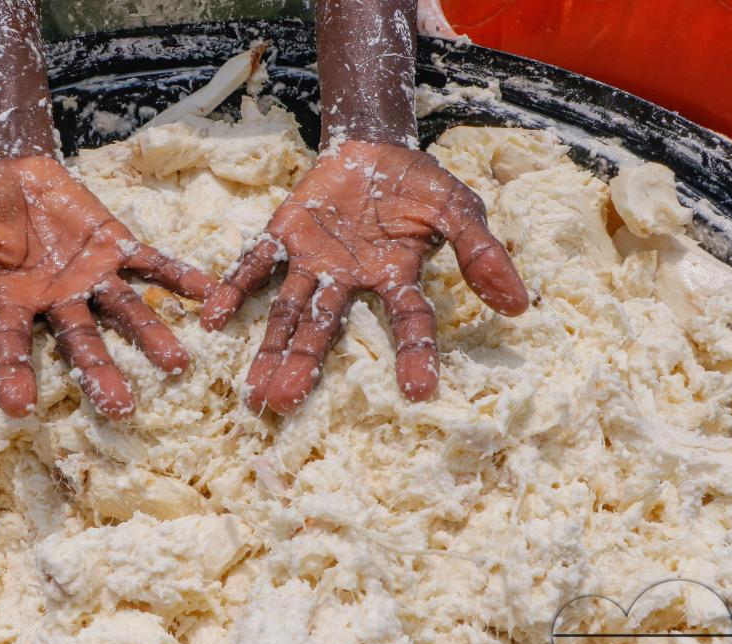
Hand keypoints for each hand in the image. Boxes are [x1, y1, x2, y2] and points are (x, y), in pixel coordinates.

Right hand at [0, 155, 216, 419]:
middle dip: (99, 374)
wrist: (12, 171)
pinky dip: (180, 278)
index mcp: (12, 304)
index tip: (18, 409)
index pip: (11, 345)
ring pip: (125, 312)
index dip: (14, 374)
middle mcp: (58, 303)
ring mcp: (92, 278)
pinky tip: (211, 293)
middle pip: (80, 343)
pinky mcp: (118, 248)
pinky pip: (152, 264)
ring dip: (151, 338)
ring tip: (178, 365)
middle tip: (121, 409)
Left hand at [201, 140, 528, 413]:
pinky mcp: (283, 236)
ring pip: (288, 311)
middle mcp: (349, 282)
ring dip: (268, 349)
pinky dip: (234, 289)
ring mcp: (313, 262)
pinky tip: (212, 317)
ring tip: (252, 393)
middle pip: (325, 332)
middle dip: (304, 368)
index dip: (415, 354)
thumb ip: (481, 253)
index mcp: (394, 279)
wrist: (374, 148)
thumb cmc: (419, 186)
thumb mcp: (459, 210)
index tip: (419, 391)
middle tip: (283, 407)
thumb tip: (519, 306)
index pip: (408, 321)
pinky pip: (255, 264)